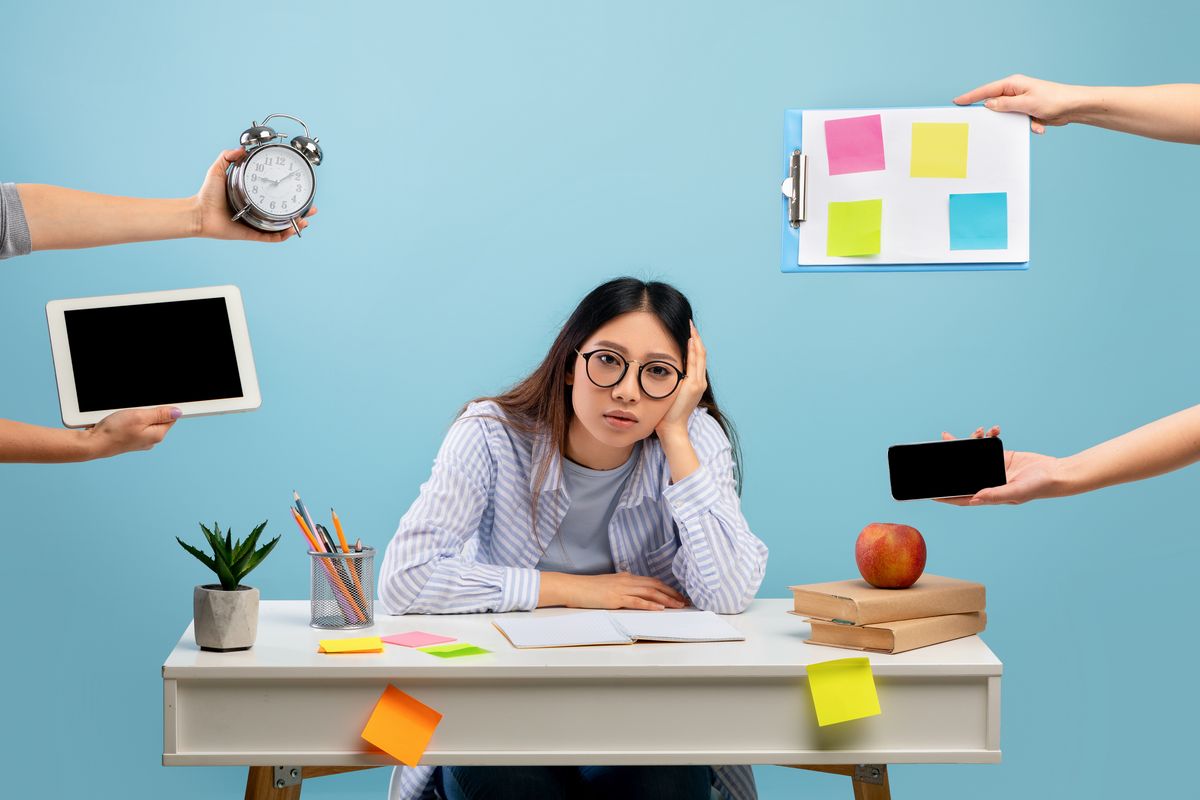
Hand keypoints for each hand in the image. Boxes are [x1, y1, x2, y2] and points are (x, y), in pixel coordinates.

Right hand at [83, 406, 179, 458]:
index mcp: (158, 435)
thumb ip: (160, 414)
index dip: (165, 408)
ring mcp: (141, 441)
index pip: (171, 417)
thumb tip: (177, 412)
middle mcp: (151, 440)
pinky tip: (121, 420)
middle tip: (136, 410)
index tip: (153, 405)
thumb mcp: (140, 416)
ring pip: (145, 422)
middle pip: (158, 419)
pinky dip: (130, 420)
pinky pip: (136, 426)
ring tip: (126, 416)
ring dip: (138, 415)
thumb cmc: (114, 430)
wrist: (94, 443)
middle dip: (149, 411)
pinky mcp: (130, 440)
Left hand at [192, 148, 316, 241]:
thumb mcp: (218, 170)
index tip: (299, 189)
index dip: (289, 194)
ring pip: (282, 226)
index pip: (275, 196)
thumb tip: (242, 149)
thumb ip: (228, 156)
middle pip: (284, 213)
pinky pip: (272, 237)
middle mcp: (256, 211)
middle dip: (300, 211)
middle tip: (311, 207)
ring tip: (305, 218)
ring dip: (296, 224)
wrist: (198, 213)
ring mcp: (256, 224)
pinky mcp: (253, 234)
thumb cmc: (206, 194)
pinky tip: (292, 229)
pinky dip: (284, 235)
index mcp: (253, 198)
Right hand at [541, 571, 687, 610]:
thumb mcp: (609, 584)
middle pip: (655, 586)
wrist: (573, 587)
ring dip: (666, 599)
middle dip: (672, 593)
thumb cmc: (588, 588)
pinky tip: (660, 609)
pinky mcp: (616, 599)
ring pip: (650, 593)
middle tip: (685, 601)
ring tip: (678, 605)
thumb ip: (621, 587)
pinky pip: (637, 601)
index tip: (678, 595)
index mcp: (626, 578)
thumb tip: (632, 592)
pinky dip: (650, 605)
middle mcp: (627, 581)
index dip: (667, 588)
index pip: (652, 581)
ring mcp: (622, 589)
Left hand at [655, 320, 706, 440]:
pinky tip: (689, 340)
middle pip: (701, 354)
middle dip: (696, 338)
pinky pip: (695, 362)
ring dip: (696, 340)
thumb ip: (669, 382)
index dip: (694, 344)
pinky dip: (693, 350)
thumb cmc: (666, 413)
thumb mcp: (669, 393)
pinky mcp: (693, 385)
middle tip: (690, 324)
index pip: (697, 359)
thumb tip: (659, 371)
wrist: (671, 428)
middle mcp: (700, 381)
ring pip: (700, 356)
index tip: (688, 332)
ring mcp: (698, 383)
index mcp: (695, 383)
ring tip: (691, 327)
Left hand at [935, 426, 1063, 505]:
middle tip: (938, 447)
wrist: (1056, 472)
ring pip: (972, 455)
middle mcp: (988, 481)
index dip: (945, 496)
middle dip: (950, 460)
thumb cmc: (1038, 487)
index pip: (961, 497)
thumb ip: (994, 495)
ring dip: (967, 443)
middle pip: (962, 472)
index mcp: (988, 494)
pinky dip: (987, 436)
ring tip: (963, 433)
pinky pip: (987, 444)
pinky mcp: (1001, 455)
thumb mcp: (1015, 492)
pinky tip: (990, 430)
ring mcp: (993, 467)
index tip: (929, 493)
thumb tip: (973, 498)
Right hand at [954, 74, 1085, 133]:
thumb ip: (1005, 104)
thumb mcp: (1026, 103)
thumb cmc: (1054, 100)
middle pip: (994, 103)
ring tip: (1025, 122)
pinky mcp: (1027, 111)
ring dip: (1015, 122)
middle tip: (980, 122)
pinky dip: (1027, 126)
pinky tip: (1039, 126)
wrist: (1074, 107)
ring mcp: (1021, 101)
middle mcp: (1015, 92)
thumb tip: (988, 104)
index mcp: (1013, 84)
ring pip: (1006, 115)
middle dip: (993, 114)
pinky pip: (1018, 121)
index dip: (970, 96)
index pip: (986, 90)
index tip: (957, 101)